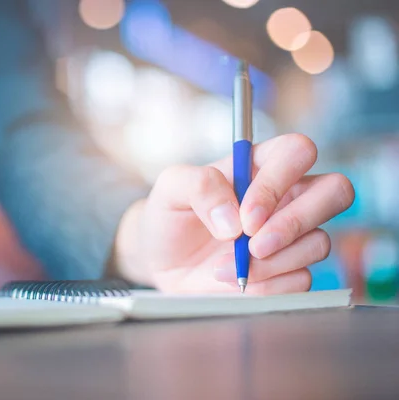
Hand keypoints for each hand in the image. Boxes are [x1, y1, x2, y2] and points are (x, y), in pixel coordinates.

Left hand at [114, 134, 354, 294]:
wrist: (161, 260)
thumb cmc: (169, 215)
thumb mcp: (171, 188)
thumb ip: (200, 186)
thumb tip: (234, 220)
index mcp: (260, 166)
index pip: (298, 152)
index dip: (279, 182)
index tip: (245, 215)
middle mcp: (285, 198)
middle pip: (336, 192)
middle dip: (296, 222)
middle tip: (254, 244)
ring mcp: (291, 237)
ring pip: (318, 243)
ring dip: (270, 262)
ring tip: (223, 266)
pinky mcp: (287, 271)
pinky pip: (301, 280)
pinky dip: (265, 286)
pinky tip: (233, 282)